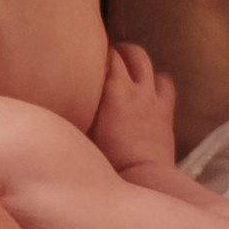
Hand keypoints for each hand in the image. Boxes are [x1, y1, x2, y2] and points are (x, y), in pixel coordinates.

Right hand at [92, 40, 179, 179]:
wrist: (141, 179)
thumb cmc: (106, 160)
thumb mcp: (83, 132)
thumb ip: (78, 109)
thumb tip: (62, 99)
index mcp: (114, 90)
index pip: (108, 55)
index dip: (98, 49)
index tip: (88, 52)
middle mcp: (137, 89)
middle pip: (133, 53)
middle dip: (121, 49)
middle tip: (109, 54)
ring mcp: (154, 100)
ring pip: (151, 66)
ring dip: (140, 63)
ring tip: (129, 68)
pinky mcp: (166, 113)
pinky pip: (166, 86)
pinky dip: (158, 82)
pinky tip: (149, 89)